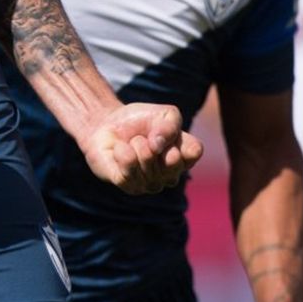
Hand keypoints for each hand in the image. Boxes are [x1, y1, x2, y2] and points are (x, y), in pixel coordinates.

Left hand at [79, 103, 203, 194]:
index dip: (178, 138)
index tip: (165, 129)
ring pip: (147, 163)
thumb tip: (158, 145)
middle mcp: (171, 175)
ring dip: (136, 144)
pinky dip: (121, 152)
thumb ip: (170, 125)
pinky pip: (128, 171)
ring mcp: (151, 184)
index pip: (194, 151)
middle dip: (154, 141)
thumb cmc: (139, 121)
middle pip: (172, 159)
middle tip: (145, 137)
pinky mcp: (130, 187)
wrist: (108, 125)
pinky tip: (119, 150)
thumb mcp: (162, 114)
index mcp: (184, 156)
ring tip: (132, 143)